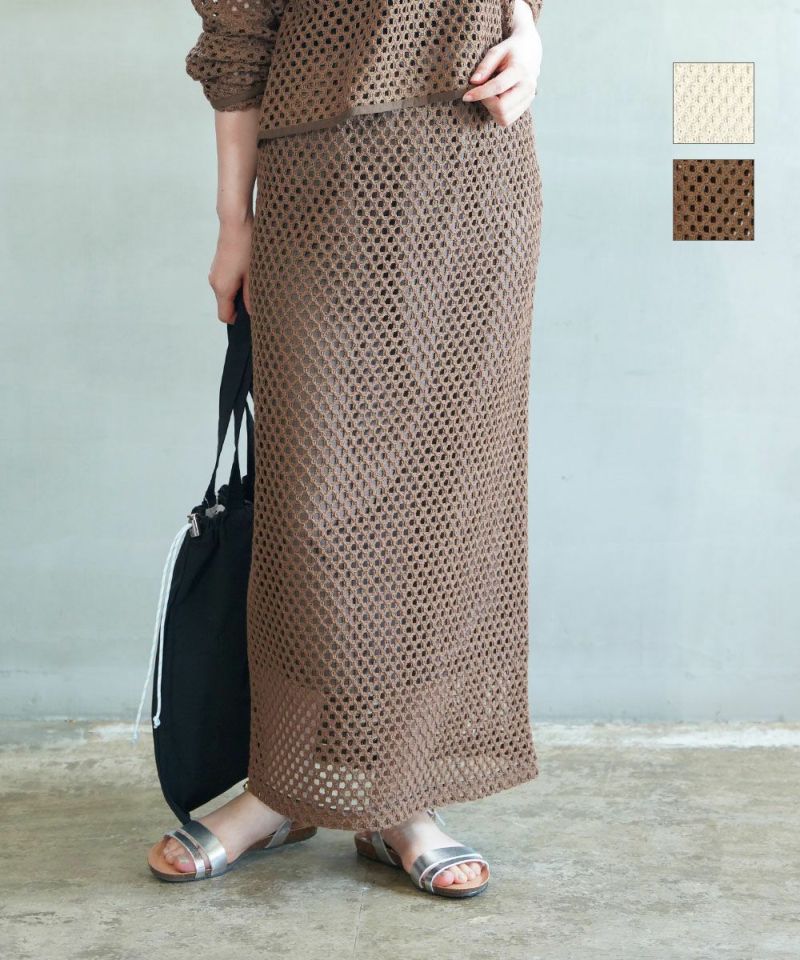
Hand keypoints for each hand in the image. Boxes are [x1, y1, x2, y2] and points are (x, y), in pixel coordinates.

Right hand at [208, 216, 252, 323]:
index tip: (252, 315)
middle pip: (225, 305)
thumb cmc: (246, 247)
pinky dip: (235, 283)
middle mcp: (214, 283)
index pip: (224, 317)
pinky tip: (247, 273)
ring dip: (238, 293)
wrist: (235, 222)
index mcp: (222, 289)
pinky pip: (225, 282)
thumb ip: (253, 297)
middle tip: (257, 298)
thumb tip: (254, 313)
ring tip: (254, 282)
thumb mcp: (254, 275)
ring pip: (226, 293)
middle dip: (239, 306)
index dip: (238, 320)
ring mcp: (214, 273)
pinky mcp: (218, 266)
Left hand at [462, 1, 541, 126]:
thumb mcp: (497, 51)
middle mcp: (527, 86)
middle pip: (502, 108)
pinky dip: (497, 113)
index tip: (466, 96)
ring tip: (489, 96)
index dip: (479, 94)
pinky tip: (495, 100)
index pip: (498, 87)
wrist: (531, 51)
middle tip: (480, 93)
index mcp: (520, 70)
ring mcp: (529, 98)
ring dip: (491, 110)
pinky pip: (508, 119)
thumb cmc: (511, 50)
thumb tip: (473, 82)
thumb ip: (485, 66)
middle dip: (486, 103)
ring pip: (504, 117)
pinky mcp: (526, 105)